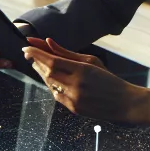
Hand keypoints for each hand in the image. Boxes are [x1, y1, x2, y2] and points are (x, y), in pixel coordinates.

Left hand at [24, 37, 149, 125]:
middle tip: (29, 54)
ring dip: (42, 73)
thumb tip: (48, 41)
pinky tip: (50, 79)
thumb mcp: (92, 61)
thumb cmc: (109, 79)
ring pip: (50, 84)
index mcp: (82, 70)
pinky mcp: (74, 109)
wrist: (124, 103)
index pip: (52, 60)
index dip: (36, 53)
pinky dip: (51, 86)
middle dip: (36, 62)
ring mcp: (74, 99)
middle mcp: (76, 85)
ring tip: (37, 64)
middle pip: (48, 72)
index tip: (26, 47)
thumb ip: (67, 53)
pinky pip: (56, 95)